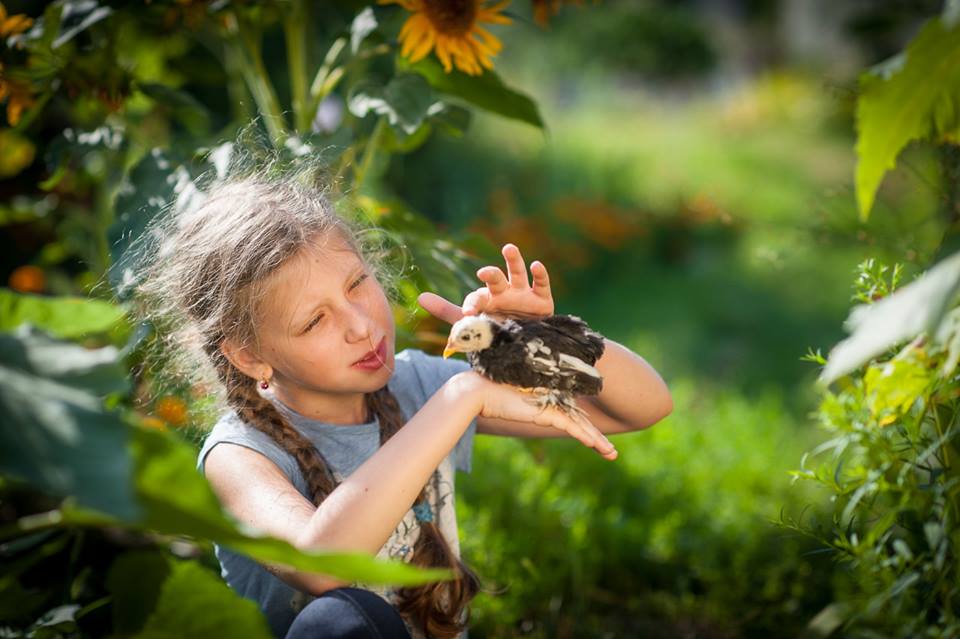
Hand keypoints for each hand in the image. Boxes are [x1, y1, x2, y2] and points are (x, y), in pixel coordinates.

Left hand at [418, 243, 554, 324]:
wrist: (521, 348)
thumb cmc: (494, 333)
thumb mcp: (468, 324)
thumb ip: (446, 310)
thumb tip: (420, 297)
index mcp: (486, 300)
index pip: (476, 298)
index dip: (471, 304)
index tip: (468, 314)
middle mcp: (503, 293)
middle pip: (495, 279)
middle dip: (489, 274)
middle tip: (482, 272)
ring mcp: (522, 295)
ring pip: (517, 274)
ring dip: (513, 260)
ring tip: (508, 248)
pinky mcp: (541, 301)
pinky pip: (541, 284)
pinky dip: (540, 274)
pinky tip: (536, 265)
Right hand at [455, 371, 617, 460]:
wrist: (479, 393)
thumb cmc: (488, 398)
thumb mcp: (507, 406)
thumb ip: (516, 409)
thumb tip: (507, 411)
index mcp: (545, 401)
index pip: (570, 417)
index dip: (584, 429)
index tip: (596, 442)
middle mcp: (551, 401)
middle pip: (579, 422)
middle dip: (597, 439)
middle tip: (611, 453)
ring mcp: (550, 405)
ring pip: (580, 426)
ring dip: (597, 441)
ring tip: (611, 454)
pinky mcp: (547, 411)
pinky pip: (571, 426)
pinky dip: (584, 436)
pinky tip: (595, 445)